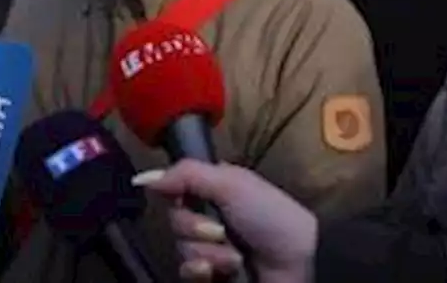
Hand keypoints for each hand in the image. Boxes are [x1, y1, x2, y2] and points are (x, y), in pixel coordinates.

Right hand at [134, 161, 315, 282]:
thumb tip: (145, 178)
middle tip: (221, 231)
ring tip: (234, 257)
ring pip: (180, 248)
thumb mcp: (230, 182)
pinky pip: (187, 272)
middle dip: (195, 227)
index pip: (174, 190)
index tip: (184, 197)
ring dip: (207, 253)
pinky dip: (202, 272)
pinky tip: (222, 272)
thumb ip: (187, 173)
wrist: (301, 262)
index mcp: (213, 191)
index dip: (175, 194)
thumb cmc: (271, 216)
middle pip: (174, 220)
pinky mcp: (212, 276)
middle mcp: (209, 218)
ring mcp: (211, 249)